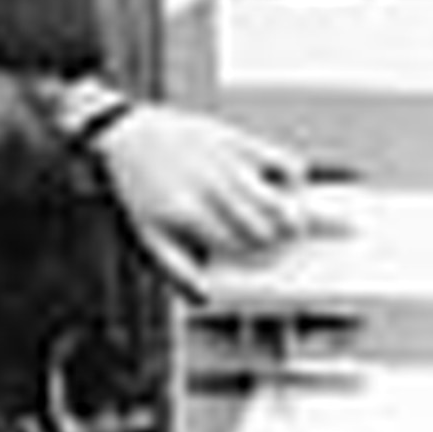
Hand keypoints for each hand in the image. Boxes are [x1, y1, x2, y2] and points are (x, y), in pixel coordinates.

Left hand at [96, 102, 325, 300]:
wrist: (130, 134)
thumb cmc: (141, 189)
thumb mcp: (148, 234)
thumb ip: (175, 268)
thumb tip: (204, 297)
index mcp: (187, 213)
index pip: (238, 247)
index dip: (259, 261)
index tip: (270, 267)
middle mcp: (211, 187)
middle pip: (265, 227)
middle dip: (282, 243)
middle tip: (293, 248)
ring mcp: (228, 162)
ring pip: (281, 199)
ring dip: (297, 218)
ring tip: (302, 227)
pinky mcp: (240, 140)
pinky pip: (286, 161)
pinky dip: (297, 178)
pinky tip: (290, 189)